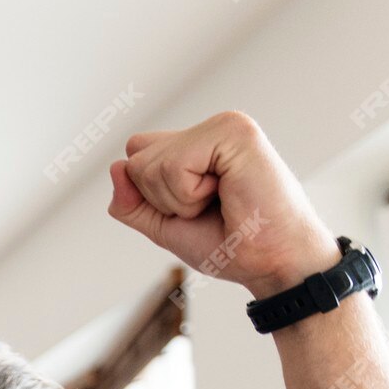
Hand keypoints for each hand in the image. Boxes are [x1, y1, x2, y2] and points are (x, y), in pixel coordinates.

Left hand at [107, 111, 340, 299]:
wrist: (272, 262)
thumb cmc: (230, 244)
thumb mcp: (165, 226)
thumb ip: (132, 202)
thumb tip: (116, 167)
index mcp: (197, 144)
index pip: (135, 156)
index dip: (150, 196)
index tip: (195, 211)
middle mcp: (209, 128)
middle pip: (136, 158)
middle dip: (160, 199)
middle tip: (210, 208)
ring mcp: (224, 125)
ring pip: (148, 164)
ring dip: (178, 201)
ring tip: (222, 202)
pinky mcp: (234, 132)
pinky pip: (173, 166)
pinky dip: (190, 196)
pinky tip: (228, 193)